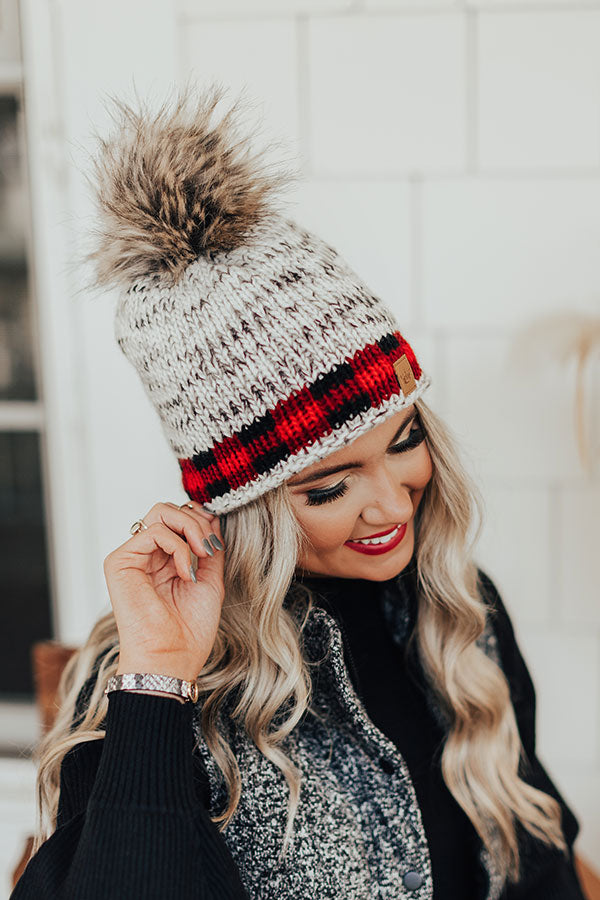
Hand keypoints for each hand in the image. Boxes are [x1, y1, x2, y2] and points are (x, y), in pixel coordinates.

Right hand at [103, 500, 224, 681]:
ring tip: (201, 556)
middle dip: (195, 521)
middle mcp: (146, 555)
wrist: (172, 657)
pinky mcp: (119, 561)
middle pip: (167, 509)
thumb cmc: (190, 628)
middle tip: (209, 548)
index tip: (216, 543)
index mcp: (164, 558)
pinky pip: (153, 531)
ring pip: (160, 512)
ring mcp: (132, 556)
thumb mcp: (209, 578)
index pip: (179, 518)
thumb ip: (208, 546)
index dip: (201, 521)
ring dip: (190, 529)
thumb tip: (210, 515)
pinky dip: (178, 546)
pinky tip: (185, 571)